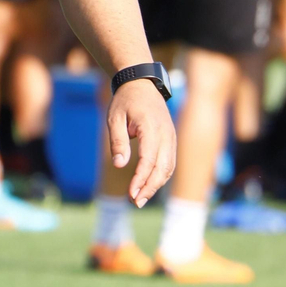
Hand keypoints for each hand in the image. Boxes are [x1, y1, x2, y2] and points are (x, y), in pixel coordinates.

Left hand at [107, 79, 175, 206]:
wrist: (141, 84)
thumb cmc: (125, 101)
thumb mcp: (114, 118)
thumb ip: (118, 141)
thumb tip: (119, 165)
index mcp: (151, 127)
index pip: (149, 160)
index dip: (140, 179)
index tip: (131, 193)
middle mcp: (165, 134)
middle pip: (162, 168)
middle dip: (150, 187)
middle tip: (136, 202)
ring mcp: (171, 137)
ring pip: (168, 167)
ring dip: (156, 185)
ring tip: (140, 199)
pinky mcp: (171, 140)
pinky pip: (169, 162)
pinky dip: (161, 176)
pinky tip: (148, 186)